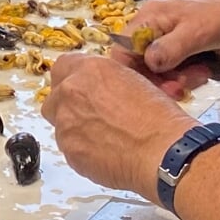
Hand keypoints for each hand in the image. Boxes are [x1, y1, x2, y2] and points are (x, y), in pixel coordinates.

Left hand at [41, 54, 192, 195]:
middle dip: (68, 106)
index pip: (63, 67)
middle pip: (55, 97)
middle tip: (91, 116)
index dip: (72, 80)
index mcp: (90, 70)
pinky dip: (83, 150)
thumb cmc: (159, 118)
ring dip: (75, 129)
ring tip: (104, 138)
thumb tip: (100, 88)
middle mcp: (71, 92)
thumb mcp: (135, 80)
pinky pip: (69, 148)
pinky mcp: (69, 151)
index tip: (81, 89)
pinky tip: (106, 153)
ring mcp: (66, 123)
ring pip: (60, 125)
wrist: (164, 152)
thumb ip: (107, 80)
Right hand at [122, 0, 219, 78]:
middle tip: (181, 88)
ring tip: (198, 76)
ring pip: (158, 69)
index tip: (153, 87)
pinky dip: (185, 77)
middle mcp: (153, 28)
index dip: (133, 71)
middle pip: (140, 63)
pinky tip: (201, 74)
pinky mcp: (180, 49)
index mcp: (149, 18)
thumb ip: (170, 48)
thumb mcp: (195, 33)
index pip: (123, 49)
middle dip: (160, 79)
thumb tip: (150, 63)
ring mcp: (167, 39)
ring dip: (176, 79)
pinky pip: (173, 70)